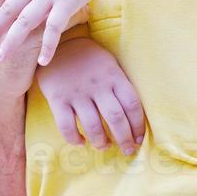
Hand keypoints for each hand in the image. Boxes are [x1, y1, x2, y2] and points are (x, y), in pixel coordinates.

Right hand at [37, 38, 145, 154]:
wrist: (58, 45)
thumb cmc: (90, 59)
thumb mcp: (110, 65)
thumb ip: (120, 86)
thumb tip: (134, 117)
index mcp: (114, 76)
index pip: (132, 104)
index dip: (138, 125)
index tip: (139, 139)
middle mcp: (97, 86)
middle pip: (116, 118)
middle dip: (124, 139)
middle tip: (127, 150)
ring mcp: (77, 93)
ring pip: (93, 126)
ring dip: (101, 142)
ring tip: (104, 146)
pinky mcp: (57, 98)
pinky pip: (66, 125)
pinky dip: (75, 139)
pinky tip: (81, 142)